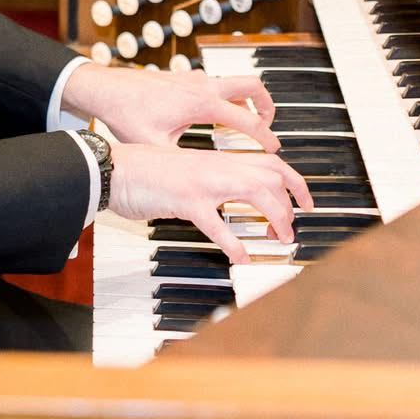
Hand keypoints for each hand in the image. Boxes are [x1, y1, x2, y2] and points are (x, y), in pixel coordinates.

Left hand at [61, 61, 276, 149]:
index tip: (275, 149)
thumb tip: (196, 185)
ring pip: (235, 82)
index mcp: (201, 104)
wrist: (105, 87)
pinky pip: (217, 83)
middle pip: (252, 87)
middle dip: (267, 107)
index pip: (247, 121)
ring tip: (249, 121)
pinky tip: (215, 115)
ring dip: (248, 100)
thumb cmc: (126, 112)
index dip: (265, 138)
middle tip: (270, 128)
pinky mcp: (184, 77)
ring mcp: (194, 79)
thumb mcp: (156, 145)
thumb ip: (182, 162)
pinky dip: (226, 96)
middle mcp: (203, 87)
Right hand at [107, 142, 313, 262]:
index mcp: (217, 160)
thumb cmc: (143, 171)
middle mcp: (215, 167)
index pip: (270, 163)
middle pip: (271, 177)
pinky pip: (217, 224)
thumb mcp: (185, 170)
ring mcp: (202, 183)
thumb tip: (230, 197)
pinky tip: (241, 258)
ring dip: (274, 218)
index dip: (296, 183)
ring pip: (255, 193)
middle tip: (289, 230)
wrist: (113, 167)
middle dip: (290, 205)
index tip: (306, 203)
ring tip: (278, 239)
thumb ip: (210, 179)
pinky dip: (233, 244)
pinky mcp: (185, 201)